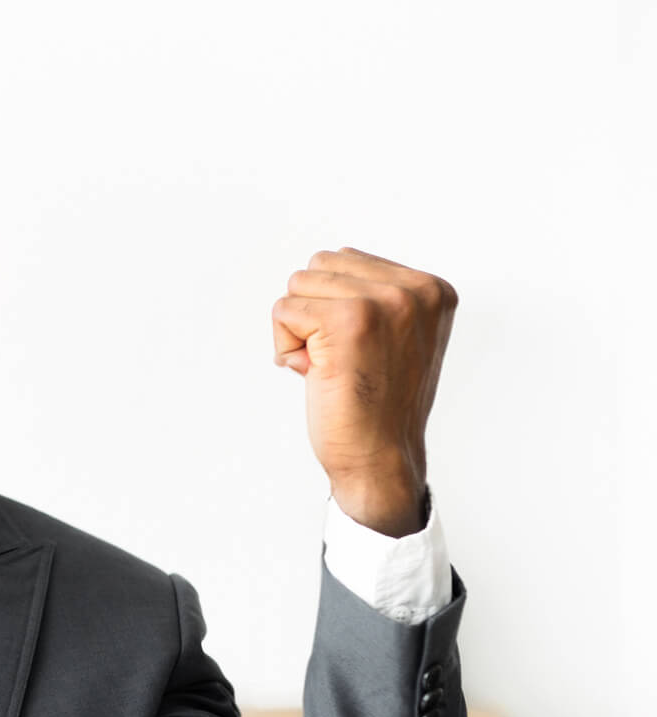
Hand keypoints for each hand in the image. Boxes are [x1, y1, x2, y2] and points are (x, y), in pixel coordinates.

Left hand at [271, 247, 456, 536]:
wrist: (380, 457)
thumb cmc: (377, 403)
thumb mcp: (394, 336)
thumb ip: (376, 295)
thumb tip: (331, 258)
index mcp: (431, 289)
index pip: (346, 260)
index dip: (332, 307)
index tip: (358, 350)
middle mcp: (415, 290)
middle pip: (319, 266)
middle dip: (312, 312)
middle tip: (338, 359)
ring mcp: (385, 302)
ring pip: (299, 284)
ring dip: (297, 329)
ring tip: (328, 365)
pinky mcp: (350, 320)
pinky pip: (284, 310)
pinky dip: (285, 345)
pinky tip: (313, 374)